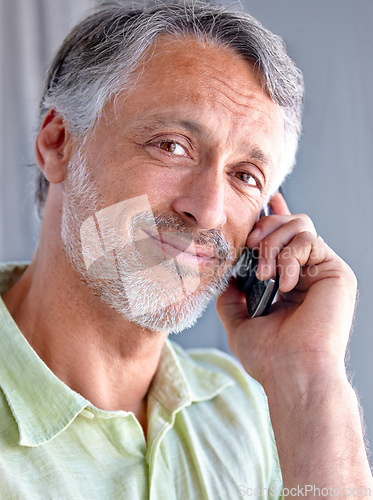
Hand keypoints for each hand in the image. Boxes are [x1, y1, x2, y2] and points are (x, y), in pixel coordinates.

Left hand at [217, 193, 356, 389]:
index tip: (266, 199)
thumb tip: (226, 280)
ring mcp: (323, 270)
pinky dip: (290, 257)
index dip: (275, 216)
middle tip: (252, 246)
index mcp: (288, 281)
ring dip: (274, 244)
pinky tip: (284, 284)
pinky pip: (310, 241)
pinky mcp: (336, 271)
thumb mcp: (240, 322)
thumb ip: (232, 298)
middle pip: (291, 223)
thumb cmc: (269, 355)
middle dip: (265, 228)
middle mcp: (307, 272)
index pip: (284, 238)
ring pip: (300, 225)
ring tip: (266, 274)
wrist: (291, 372)